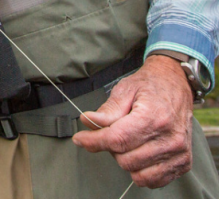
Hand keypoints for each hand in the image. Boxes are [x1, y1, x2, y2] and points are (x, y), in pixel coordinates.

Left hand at [72, 55, 193, 187]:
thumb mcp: (125, 89)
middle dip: (111, 147)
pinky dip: (141, 171)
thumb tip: (87, 121)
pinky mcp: (183, 164)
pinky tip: (138, 153)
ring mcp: (179, 154)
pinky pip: (154, 180)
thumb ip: (107, 110)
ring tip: (128, 140)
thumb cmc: (149, 85)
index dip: (95, 141)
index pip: (118, 140)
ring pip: (138, 174)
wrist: (175, 84)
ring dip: (126, 159)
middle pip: (126, 159)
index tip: (80, 139)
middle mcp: (170, 139)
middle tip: (113, 131)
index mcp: (154, 118)